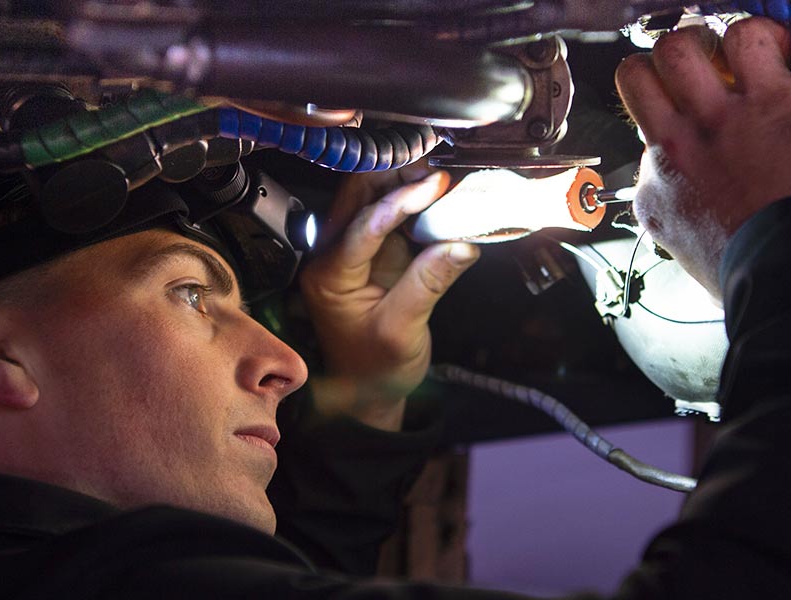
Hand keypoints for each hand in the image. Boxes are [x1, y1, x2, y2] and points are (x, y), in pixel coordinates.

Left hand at [299, 166, 479, 430]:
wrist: (368, 391)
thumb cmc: (375, 369)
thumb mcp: (402, 331)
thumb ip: (428, 284)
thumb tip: (461, 243)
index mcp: (329, 276)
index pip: (363, 224)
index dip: (400, 200)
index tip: (435, 185)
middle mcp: (333, 256)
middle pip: (358, 195)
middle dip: (397, 176)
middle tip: (439, 171)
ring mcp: (355, 250)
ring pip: (373, 197)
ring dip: (405, 182)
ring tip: (442, 179)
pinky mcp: (377, 252)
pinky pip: (393, 214)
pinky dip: (415, 200)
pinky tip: (440, 196)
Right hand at [615, 17, 790, 297]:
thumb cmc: (759, 278)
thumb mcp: (696, 261)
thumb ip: (688, 227)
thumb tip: (701, 226)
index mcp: (659, 194)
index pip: (645, 140)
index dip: (672, 129)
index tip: (697, 134)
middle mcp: (676, 149)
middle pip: (638, 76)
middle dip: (663, 67)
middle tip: (695, 72)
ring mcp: (718, 120)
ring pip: (677, 48)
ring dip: (702, 43)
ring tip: (730, 55)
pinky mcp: (769, 99)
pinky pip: (748, 39)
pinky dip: (762, 36)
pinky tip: (777, 50)